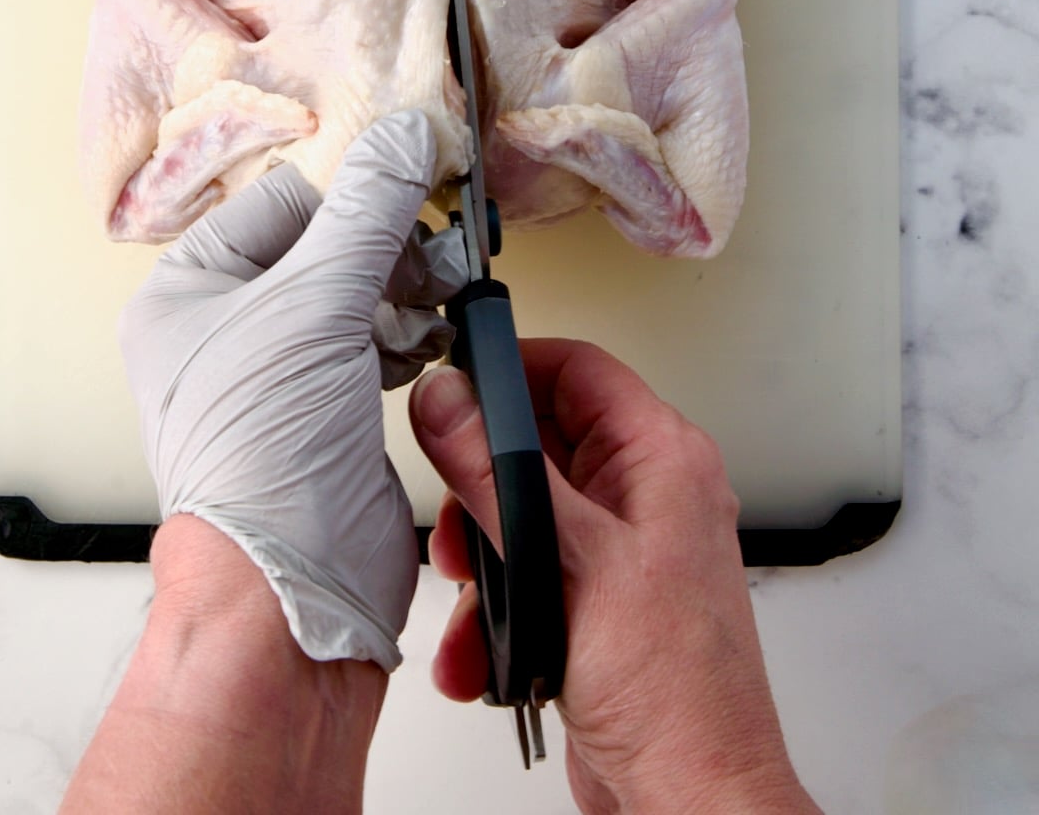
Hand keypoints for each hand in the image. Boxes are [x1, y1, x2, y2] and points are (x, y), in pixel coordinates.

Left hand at [120, 109, 465, 673]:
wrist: (292, 592)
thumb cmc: (266, 453)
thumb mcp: (316, 305)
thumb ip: (369, 211)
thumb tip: (409, 133)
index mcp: (184, 293)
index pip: (279, 201)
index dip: (350, 189)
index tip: (419, 175)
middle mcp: (221, 330)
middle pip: (323, 245)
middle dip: (386, 244)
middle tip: (438, 243)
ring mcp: (275, 375)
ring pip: (355, 293)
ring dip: (404, 289)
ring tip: (437, 298)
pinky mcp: (325, 413)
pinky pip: (373, 343)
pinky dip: (407, 334)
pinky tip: (430, 339)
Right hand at [410, 342, 820, 814]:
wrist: (690, 796)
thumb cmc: (675, 693)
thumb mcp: (569, 560)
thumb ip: (497, 473)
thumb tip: (448, 401)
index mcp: (662, 460)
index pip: (577, 369)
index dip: (511, 367)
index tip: (453, 383)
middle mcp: (645, 497)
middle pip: (536, 445)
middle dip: (481, 490)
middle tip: (458, 523)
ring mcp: (619, 553)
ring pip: (520, 516)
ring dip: (481, 563)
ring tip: (471, 600)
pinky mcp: (593, 604)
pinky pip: (526, 576)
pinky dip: (494, 610)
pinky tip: (481, 649)